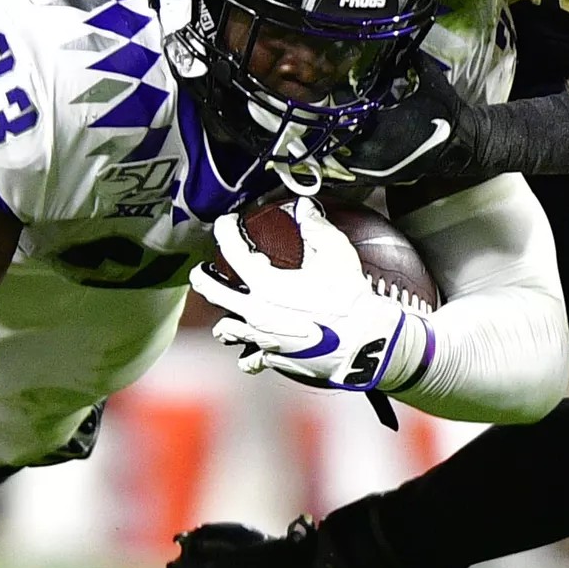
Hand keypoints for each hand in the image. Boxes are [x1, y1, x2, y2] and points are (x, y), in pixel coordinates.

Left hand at [190, 210, 428, 392]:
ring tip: (230, 312)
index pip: (231, 250)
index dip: (225, 230)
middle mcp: (255, 312)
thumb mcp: (336, 254)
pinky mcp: (273, 358)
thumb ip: (316, 227)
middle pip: (212, 291)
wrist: (365, 343)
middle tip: (202, 271)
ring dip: (225, 319)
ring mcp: (261, 338)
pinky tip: (253, 347)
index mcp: (265, 284)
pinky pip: (250, 360)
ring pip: (225, 330)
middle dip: (203, 277)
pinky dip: (249, 353)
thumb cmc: (350, 299)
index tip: (226, 223)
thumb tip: (305, 208)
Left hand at [332, 54, 482, 186]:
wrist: (463, 144)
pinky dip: (341, 164)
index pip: (348, 113)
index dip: (338, 103)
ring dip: (333, 145)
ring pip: (341, 159)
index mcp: (385, 124)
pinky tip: (337, 152)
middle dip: (332, 124)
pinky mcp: (381, 178)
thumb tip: (402, 36)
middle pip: (338, 137)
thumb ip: (413, 58)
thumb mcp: (431, 80)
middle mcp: (377, 149)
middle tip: (327, 112)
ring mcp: (377, 167)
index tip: (334, 93)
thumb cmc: (446, 112)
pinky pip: (351, 174)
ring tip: (328, 130)